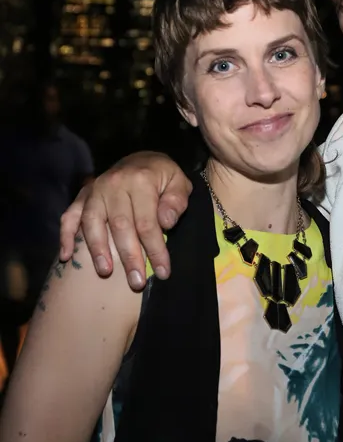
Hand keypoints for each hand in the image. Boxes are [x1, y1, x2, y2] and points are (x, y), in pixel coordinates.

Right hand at [59, 152, 191, 289]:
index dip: (155, 250)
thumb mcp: (179, 182)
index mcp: (141, 181)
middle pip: (120, 226)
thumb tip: (166, 222)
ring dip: (97, 249)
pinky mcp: (83, 196)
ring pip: (92, 222)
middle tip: (136, 282)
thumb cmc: (163, 177)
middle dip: (129, 257)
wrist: (142, 159)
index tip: (163, 272)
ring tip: (105, 272)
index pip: (148, 222)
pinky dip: (65, 236)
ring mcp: (95, 190)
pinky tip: (65, 256)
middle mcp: (114, 184)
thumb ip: (176, 201)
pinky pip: (69, 215)